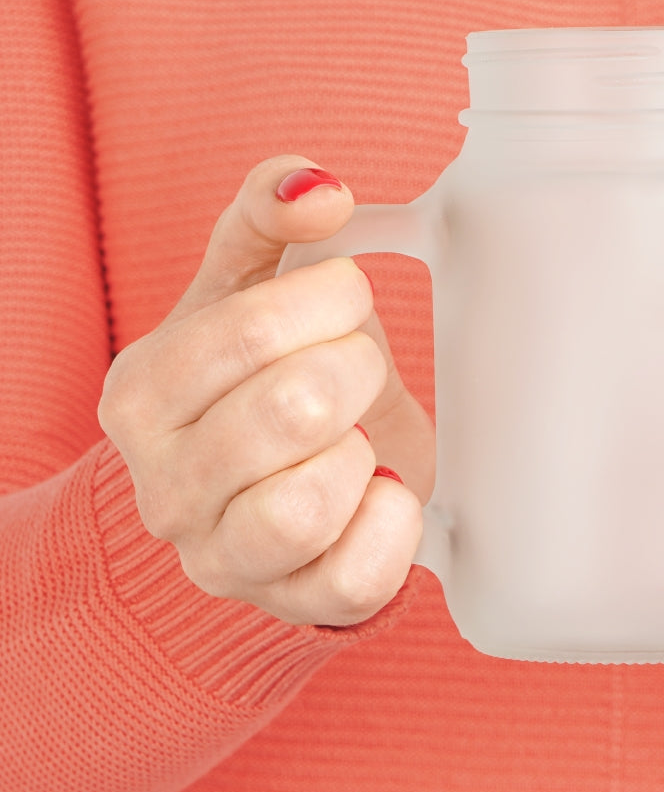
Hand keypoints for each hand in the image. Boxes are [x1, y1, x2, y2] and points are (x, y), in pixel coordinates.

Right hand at [98, 156, 433, 626]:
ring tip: (356, 435)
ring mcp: (222, 557)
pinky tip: (381, 488)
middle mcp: (164, 486)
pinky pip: (356, 577)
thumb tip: (317, 187)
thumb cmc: (260, 373)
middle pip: (294, 409)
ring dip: (362, 451)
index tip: (345, 299)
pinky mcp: (292, 604)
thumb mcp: (249, 282)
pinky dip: (393, 522)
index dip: (330, 300)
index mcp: (142, 393)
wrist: (270, 480)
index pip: (252, 329)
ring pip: (309, 504)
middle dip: (356, 369)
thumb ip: (268, 214)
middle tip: (356, 368)